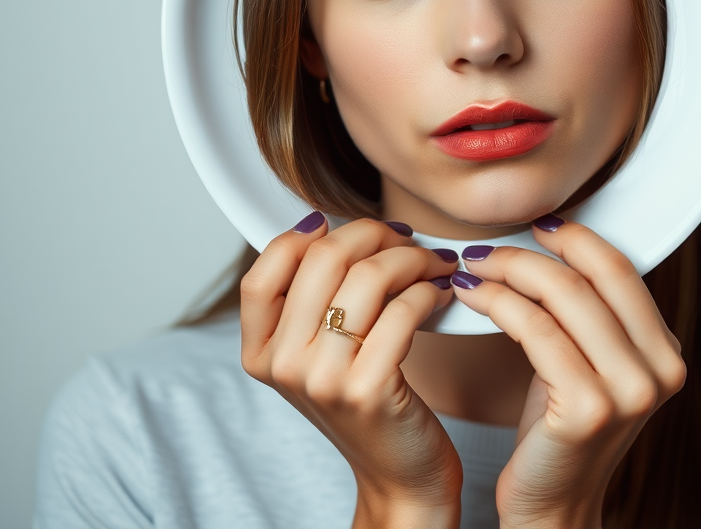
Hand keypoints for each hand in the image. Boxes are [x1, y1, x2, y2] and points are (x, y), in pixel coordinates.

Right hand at [241, 216, 462, 528]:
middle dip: (375, 234)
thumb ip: (311, 300)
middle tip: (406, 239)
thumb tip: (326, 226)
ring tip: (434, 264)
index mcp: (260, 352)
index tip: (336, 224)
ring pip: (369, 276)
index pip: (265, 270)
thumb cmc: (364, 402)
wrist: (397, 475)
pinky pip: (403, 310)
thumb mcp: (318, 354)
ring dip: (413, 258)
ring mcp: (322, 379)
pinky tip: (440, 294)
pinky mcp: (368, 389)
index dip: (301, 237)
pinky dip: (430, 291)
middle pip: (323, 258)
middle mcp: (283, 365)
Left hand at [451, 217, 685, 528]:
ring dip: (506, 272)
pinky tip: (473, 297)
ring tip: (472, 268)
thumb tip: (550, 241)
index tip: (537, 225)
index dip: (576, 237)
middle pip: (590, 276)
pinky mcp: (588, 409)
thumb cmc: (559, 431)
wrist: (553, 508)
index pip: (620, 268)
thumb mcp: (589, 363)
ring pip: (560, 297)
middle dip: (530, 252)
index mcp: (665, 351)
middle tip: (488, 248)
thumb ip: (588, 311)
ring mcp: (629, 391)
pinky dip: (497, 303)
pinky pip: (534, 330)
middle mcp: (660, 369)